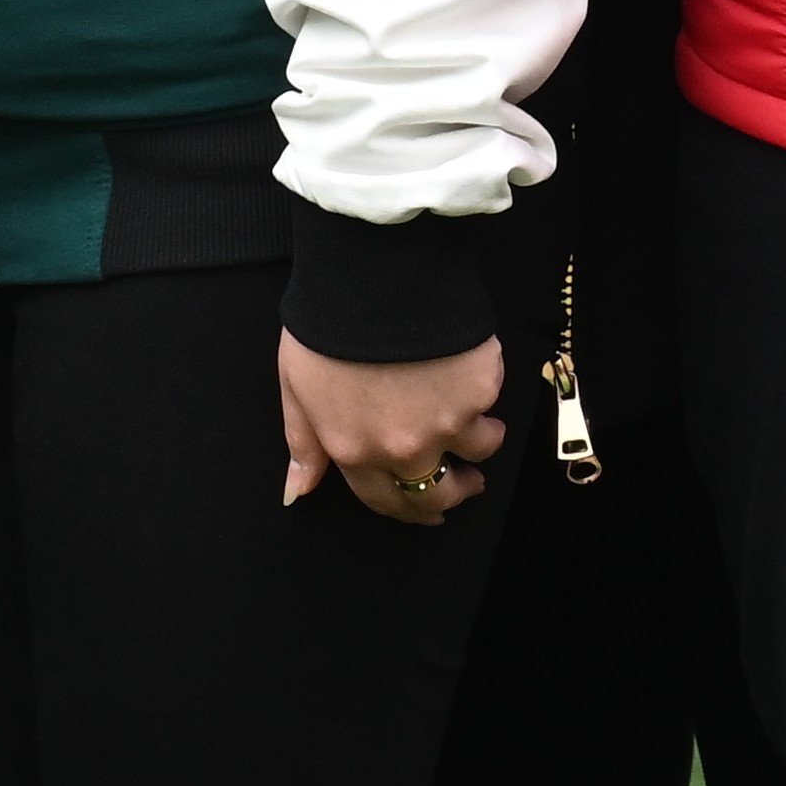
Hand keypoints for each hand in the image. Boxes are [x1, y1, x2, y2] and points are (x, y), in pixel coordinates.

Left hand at [277, 333, 508, 526]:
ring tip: (483, 426)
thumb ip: (304, 442)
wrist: (377, 277)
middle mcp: (404, 448)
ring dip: (482, 441)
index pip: (386, 501)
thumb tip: (299, 489)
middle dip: (455, 492)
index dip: (408, 508)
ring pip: (479, 448)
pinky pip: (489, 400)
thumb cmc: (328, 324)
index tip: (427, 507)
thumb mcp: (296, 385)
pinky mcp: (480, 390)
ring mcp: (447, 421)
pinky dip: (484, 392)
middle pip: (440, 492)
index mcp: (356, 450)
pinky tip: (471, 372)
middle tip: (468, 482)